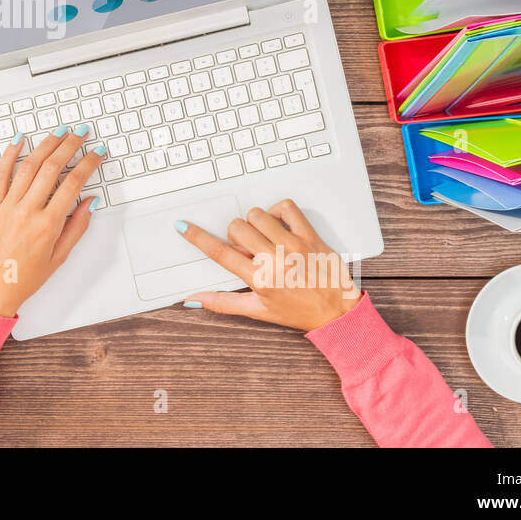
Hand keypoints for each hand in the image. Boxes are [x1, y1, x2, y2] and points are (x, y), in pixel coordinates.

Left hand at [0, 126, 106, 317]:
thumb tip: (90, 202)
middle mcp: (27, 211)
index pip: (74, 183)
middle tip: (80, 133)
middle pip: (52, 167)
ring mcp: (7, 206)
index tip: (97, 153)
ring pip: (29, 166)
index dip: (89, 163)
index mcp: (47, 225)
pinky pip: (0, 174)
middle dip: (70, 145)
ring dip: (45, 145)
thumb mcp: (59, 257)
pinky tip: (19, 141)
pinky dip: (9, 154)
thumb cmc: (23, 279)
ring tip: (58, 132)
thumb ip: (77, 227)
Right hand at [176, 199, 360, 330]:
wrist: (338, 312)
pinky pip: (286, 207)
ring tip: (266, 239)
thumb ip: (223, 303)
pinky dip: (278, 211)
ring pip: (257, 215)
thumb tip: (193, 301)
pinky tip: (280, 226)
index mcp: (260, 280)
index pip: (220, 253)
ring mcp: (294, 245)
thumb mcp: (258, 311)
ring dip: (256, 223)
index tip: (183, 226)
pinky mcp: (310, 235)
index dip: (197, 237)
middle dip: (237, 236)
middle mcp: (275, 261)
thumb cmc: (299, 312)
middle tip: (249, 250)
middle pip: (237, 228)